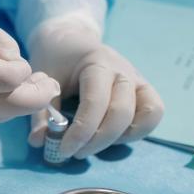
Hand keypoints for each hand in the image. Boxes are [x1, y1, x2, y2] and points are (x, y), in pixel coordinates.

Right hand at [0, 8, 59, 126]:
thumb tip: (23, 72)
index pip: (2, 78)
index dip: (19, 72)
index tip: (23, 64)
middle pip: (10, 106)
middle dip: (37, 96)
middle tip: (49, 83)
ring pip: (5, 114)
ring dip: (22, 100)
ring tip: (26, 81)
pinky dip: (5, 104)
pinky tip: (3, 90)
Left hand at [27, 15, 163, 158]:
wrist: (72, 40)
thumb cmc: (57, 60)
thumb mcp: (43, 80)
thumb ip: (42, 112)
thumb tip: (40, 142)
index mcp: (97, 63)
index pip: (96, 103)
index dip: (81, 132)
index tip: (63, 150)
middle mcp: (124, 71)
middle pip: (121, 113)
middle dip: (98, 140)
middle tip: (75, 152)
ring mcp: (138, 80)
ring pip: (147, 114)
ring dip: (121, 137)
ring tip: (96, 143)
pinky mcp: (144, 89)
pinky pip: (153, 114)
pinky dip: (137, 131)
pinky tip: (112, 136)